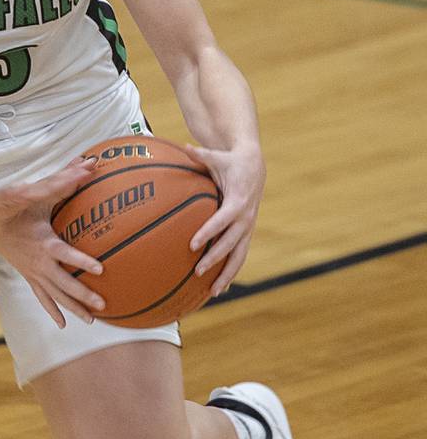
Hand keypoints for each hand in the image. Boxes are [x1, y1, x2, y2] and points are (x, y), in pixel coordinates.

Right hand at [0, 159, 105, 327]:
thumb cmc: (3, 205)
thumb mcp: (30, 191)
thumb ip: (61, 180)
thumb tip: (90, 164)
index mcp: (40, 242)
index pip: (64, 254)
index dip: (81, 261)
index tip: (100, 269)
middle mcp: (36, 262)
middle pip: (62, 283)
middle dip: (83, 295)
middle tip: (103, 304)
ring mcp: (31, 271)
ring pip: (54, 295)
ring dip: (73, 307)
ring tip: (93, 320)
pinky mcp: (26, 274)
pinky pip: (41, 296)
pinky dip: (52, 309)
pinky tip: (63, 324)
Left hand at [185, 141, 264, 296]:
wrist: (254, 165)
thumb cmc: (231, 162)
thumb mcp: (217, 156)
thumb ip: (201, 155)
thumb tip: (184, 146)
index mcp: (238, 201)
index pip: (222, 220)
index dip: (208, 232)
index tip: (192, 244)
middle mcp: (246, 218)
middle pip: (231, 243)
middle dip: (215, 258)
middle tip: (197, 271)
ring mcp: (248, 227)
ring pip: (239, 255)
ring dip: (227, 274)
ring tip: (213, 292)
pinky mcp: (246, 233)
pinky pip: (239, 255)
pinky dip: (231, 271)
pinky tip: (218, 288)